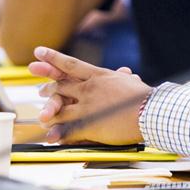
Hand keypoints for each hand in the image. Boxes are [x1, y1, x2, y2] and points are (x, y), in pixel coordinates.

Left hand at [29, 46, 150, 144]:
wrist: (150, 112)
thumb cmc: (145, 98)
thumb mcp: (131, 82)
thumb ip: (122, 78)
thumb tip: (127, 74)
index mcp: (99, 76)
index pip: (71, 64)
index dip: (53, 58)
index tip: (38, 52)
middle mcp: (89, 89)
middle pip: (61, 86)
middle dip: (47, 87)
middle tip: (40, 89)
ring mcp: (87, 106)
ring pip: (60, 109)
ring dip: (49, 112)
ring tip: (43, 116)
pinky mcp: (88, 124)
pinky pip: (68, 129)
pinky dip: (57, 134)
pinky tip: (50, 136)